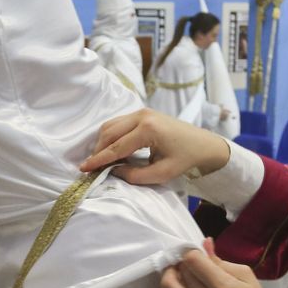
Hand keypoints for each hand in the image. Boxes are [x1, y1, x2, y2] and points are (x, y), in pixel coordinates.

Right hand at [80, 108, 230, 185]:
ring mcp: (141, 112)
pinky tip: (115, 151)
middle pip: (109, 132)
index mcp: (148, 129)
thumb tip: (113, 171)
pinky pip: (118, 123)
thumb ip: (135, 175)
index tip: (84, 169)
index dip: (99, 159)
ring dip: (103, 142)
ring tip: (103, 161)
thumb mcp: (162, 173)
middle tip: (92, 167)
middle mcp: (142, 115)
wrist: (203, 144)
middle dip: (98, 150)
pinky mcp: (142, 113)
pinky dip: (112, 136)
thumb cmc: (186, 159)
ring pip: (111, 125)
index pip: (116, 147)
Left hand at [159, 239, 287, 287]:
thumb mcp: (247, 278)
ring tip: (183, 272)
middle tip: (194, 263)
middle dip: (185, 262)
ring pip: (167, 285)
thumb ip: (221, 261)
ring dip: (172, 274)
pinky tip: (183, 287)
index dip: (193, 252)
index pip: (192, 260)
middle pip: (180, 270)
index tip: (199, 253)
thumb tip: (204, 243)